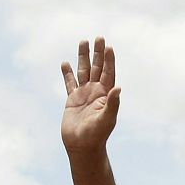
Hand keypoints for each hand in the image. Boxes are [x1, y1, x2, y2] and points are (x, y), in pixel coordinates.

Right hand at [61, 37, 120, 163]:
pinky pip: (69, 83)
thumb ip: (113, 103)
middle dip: (97, 53)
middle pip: (97, 68)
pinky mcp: (72, 100)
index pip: (109, 73)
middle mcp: (96, 92)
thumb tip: (119, 88)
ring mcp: (84, 95)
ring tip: (82, 41)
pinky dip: (67, 73)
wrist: (82, 147)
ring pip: (83, 71)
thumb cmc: (97, 135)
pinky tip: (65, 63)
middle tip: (98, 37)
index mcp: (106, 95)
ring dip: (83, 57)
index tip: (109, 46)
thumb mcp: (107, 119)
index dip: (109, 60)